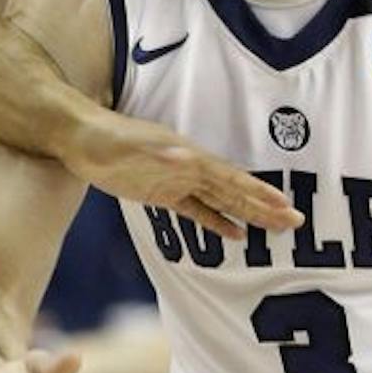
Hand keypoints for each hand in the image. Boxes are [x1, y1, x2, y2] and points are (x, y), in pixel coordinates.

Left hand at [55, 106, 297, 239]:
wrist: (76, 137)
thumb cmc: (101, 138)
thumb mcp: (127, 144)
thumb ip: (156, 152)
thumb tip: (186, 156)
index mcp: (186, 156)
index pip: (229, 177)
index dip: (256, 191)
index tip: (284, 204)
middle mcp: (187, 168)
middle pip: (233, 190)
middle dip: (264, 206)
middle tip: (296, 222)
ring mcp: (176, 181)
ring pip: (221, 201)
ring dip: (248, 214)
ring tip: (277, 229)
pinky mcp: (160, 194)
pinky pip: (196, 211)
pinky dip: (216, 223)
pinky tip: (235, 235)